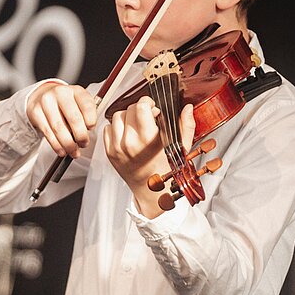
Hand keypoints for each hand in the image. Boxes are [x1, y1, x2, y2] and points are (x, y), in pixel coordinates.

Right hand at [27, 81, 100, 157]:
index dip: (91, 120)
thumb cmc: (65, 102)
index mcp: (76, 90)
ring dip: (68, 144)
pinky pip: (48, 133)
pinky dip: (56, 145)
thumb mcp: (79, 102)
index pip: (87, 106)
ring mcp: (46, 102)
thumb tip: (89, 131)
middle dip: (81, 136)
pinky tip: (62, 150)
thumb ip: (87, 113)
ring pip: (59, 128)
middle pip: (73, 119)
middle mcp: (60, 93)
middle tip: (84, 144)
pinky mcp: (36, 112)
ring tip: (74, 151)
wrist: (42, 95)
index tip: (92, 128)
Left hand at [105, 96, 194, 215]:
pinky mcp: (110, 152)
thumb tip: (186, 108)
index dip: (148, 103)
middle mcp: (131, 143)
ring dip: (127, 117)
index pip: (141, 107)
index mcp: (149, 140)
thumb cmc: (167, 171)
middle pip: (129, 109)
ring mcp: (117, 148)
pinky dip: (116, 128)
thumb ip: (186, 125)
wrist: (152, 191)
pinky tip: (127, 134)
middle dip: (140, 109)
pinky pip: (107, 129)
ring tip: (137, 125)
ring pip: (116, 117)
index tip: (153, 107)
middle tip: (148, 117)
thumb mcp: (181, 148)